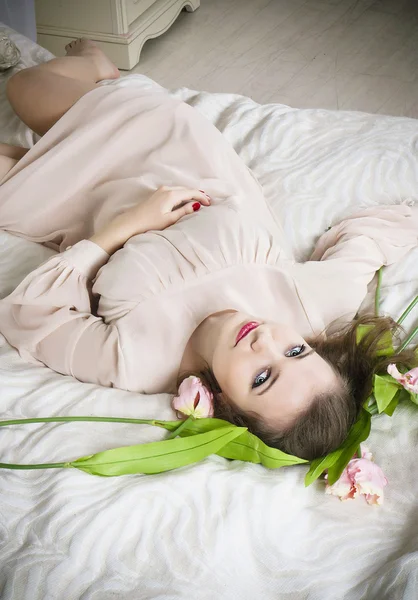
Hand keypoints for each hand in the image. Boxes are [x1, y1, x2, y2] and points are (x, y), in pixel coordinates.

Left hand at [90, 186, 210, 253]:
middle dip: (197, 194)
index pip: (191, 192)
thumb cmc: (149, 224)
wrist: (129, 224)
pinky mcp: (156, 195)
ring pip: (180, 190)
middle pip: (186, 189)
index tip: (210, 204)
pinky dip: (182, 195)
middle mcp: (166, 189)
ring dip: (190, 194)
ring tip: (199, 201)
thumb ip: (184, 211)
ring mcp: (160, 191)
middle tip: (208, 202)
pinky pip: (173, 192)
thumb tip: (196, 205)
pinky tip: (185, 200)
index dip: (202, 197)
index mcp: (171, 194)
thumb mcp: (170, 219)